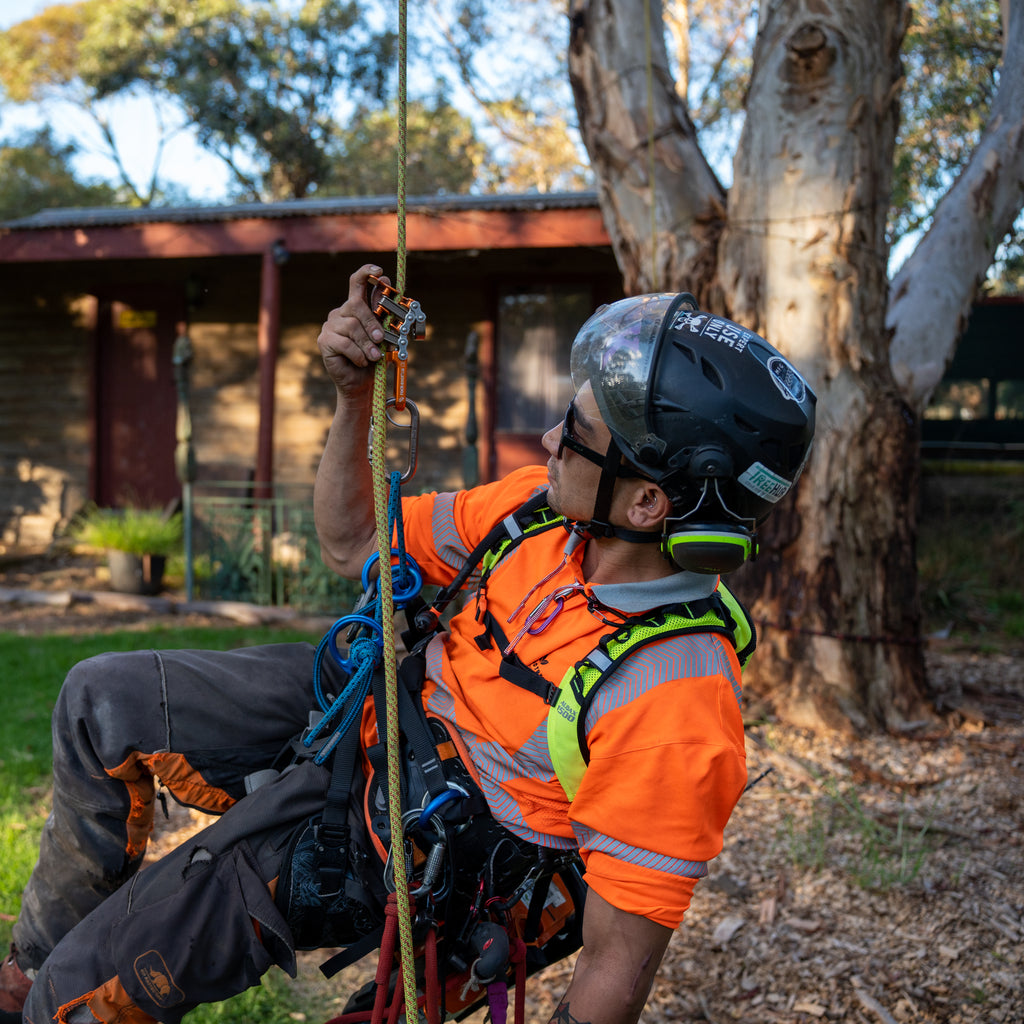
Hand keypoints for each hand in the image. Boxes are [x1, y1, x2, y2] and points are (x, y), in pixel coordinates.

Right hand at [317, 264, 389, 395]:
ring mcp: (330, 326)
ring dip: (367, 343)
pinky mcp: (324, 341)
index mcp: (354, 308)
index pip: (356, 283)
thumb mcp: (382, 334)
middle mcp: (340, 313)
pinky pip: (344, 343)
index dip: (366, 273)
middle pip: (355, 305)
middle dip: (372, 323)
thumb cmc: (373, 358)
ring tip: (374, 357)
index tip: (379, 271)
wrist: (361, 383)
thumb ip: (382, 312)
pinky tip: (362, 361)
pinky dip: (357, 354)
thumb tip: (386, 283)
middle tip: (381, 339)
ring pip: (352, 326)